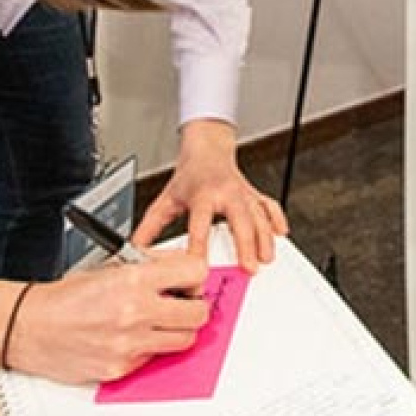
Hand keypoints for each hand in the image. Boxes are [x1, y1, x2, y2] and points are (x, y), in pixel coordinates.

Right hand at [8, 249, 209, 383]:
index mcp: (134, 279)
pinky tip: (135, 335)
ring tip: (160, 320)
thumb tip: (184, 265)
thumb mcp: (113, 264)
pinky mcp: (122, 368)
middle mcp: (135, 312)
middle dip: (194, 306)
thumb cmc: (68, 296)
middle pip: (199, 313)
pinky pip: (155, 358)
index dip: (195, 275)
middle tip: (183, 302)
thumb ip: (153, 262)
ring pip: (184, 341)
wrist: (32, 326)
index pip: (196, 273)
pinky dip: (152, 347)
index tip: (190, 279)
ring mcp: (130, 343)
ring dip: (178, 330)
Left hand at [132, 118, 287, 271]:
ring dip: (264, 237)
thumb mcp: (167, 199)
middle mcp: (225, 193)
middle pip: (239, 219)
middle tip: (249, 267)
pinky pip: (268, 205)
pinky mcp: (253, 193)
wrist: (208, 148)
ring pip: (259, 215)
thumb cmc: (190, 175)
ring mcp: (243, 193)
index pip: (200, 223)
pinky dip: (276, 219)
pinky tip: (280, 233)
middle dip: (245, 243)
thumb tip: (135, 250)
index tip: (200, 267)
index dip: (199, 246)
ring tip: (267, 259)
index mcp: (202, 195)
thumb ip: (151, 226)